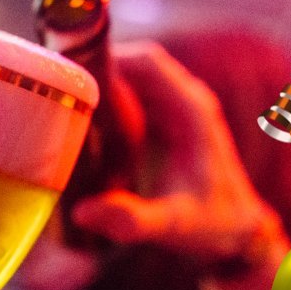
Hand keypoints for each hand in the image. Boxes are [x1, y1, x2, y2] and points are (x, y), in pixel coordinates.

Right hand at [70, 42, 286, 264]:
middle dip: (95, 67)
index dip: (106, 58)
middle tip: (51, 88)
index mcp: (191, 110)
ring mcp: (179, 108)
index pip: (145, 62)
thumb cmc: (211, 224)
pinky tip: (81, 119)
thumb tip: (83, 212)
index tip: (65, 73)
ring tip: (59, 100)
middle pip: (135, 62)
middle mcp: (187, 100)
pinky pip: (134, 94)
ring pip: (133, 75)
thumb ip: (132, 218)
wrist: (239, 231)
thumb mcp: (172, 224)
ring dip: (100, 81)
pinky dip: (107, 98)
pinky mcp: (168, 120)